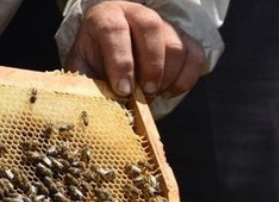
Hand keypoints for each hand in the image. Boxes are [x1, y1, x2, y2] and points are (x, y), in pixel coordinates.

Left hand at [65, 1, 206, 97]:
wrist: (111, 58)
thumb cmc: (95, 65)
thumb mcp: (82, 71)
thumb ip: (86, 84)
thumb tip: (95, 109)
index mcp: (105, 17)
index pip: (115, 29)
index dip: (121, 62)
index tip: (124, 91)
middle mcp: (136, 14)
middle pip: (151, 27)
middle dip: (151, 66)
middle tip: (145, 92)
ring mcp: (164, 25)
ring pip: (176, 45)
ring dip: (168, 76)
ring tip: (153, 94)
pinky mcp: (184, 40)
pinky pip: (196, 57)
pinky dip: (185, 80)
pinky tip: (168, 91)